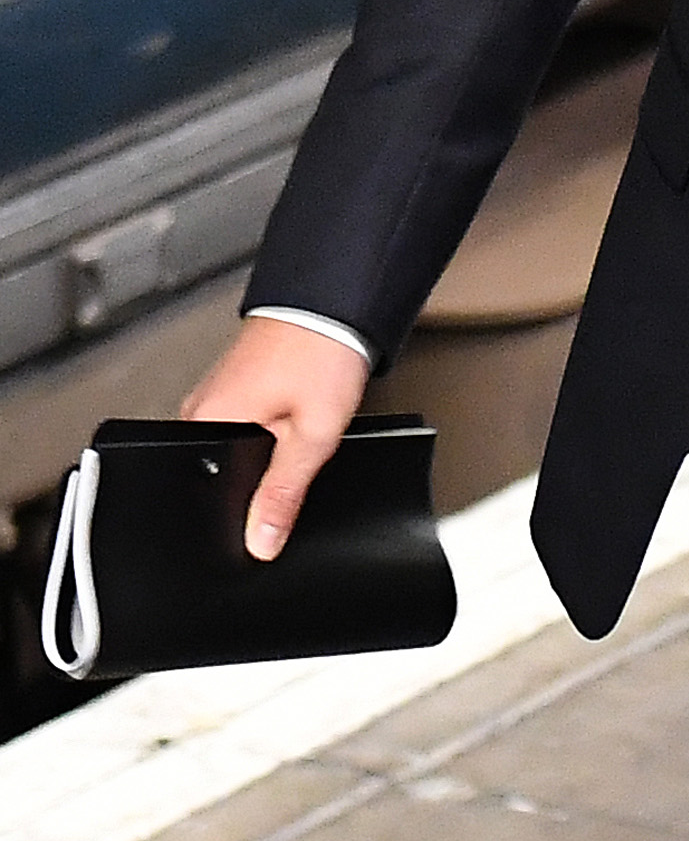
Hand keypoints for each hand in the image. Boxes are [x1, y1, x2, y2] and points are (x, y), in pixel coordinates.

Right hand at [180, 319, 369, 558]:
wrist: (336, 300)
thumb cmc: (322, 351)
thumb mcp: (312, 434)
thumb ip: (284, 491)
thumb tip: (262, 540)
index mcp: (206, 425)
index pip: (206, 492)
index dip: (240, 514)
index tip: (268, 519)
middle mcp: (202, 410)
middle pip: (222, 472)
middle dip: (257, 482)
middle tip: (294, 460)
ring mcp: (219, 396)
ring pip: (238, 450)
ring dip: (267, 455)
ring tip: (298, 431)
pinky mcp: (238, 386)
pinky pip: (246, 426)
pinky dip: (270, 433)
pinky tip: (293, 422)